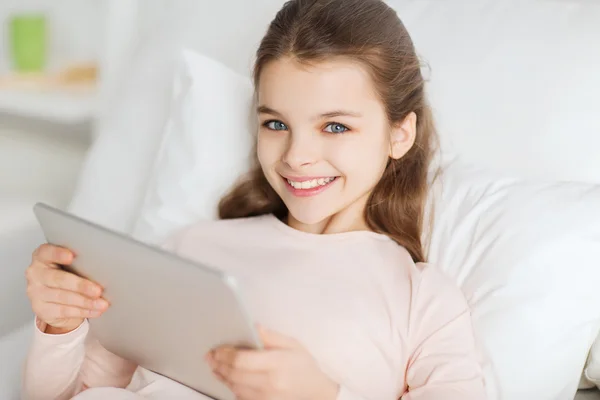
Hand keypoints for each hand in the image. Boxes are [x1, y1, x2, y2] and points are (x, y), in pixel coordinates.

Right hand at [25, 244, 108, 333]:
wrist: (55, 298)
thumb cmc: (67, 275)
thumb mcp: (71, 265)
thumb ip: (79, 263)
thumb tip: (104, 268)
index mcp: (42, 257)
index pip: (46, 252)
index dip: (58, 254)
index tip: (72, 256)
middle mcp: (36, 273)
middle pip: (58, 279)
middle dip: (81, 286)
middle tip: (98, 290)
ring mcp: (36, 292)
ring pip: (63, 297)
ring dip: (86, 302)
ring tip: (102, 304)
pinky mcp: (41, 309)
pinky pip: (64, 311)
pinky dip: (82, 311)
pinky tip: (94, 310)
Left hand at [207, 326, 338, 399]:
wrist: (316, 393)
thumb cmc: (304, 367)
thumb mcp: (293, 345)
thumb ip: (272, 336)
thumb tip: (254, 326)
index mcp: (278, 364)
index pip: (243, 360)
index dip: (226, 354)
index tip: (218, 349)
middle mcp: (271, 383)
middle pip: (235, 374)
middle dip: (219, 364)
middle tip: (210, 357)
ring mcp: (267, 398)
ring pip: (235, 388)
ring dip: (222, 376)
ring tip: (215, 366)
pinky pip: (241, 398)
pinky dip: (232, 388)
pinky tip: (228, 379)